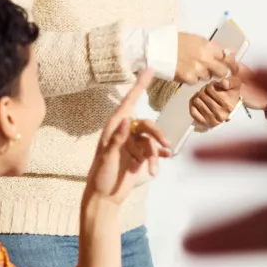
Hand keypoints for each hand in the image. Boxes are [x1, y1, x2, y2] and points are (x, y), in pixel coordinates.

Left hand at [84, 69, 171, 204]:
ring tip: (153, 170)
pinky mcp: (140, 156)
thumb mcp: (108, 158)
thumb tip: (126, 120)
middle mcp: (124, 133)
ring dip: (154, 155)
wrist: (105, 198)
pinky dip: (157, 159)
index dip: (140, 85)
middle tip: (165, 144)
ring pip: (152, 141)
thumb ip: (117, 139)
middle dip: (157, 134)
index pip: (129, 102)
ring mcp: (133, 144)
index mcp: (114, 128)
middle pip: (147, 125)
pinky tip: (158, 167)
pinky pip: (154, 152)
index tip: (149, 69)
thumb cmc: (101, 176)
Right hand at [177, 32, 233, 84]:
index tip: (226, 64)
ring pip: (207, 77)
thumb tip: (223, 53)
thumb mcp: (195, 39)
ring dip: (203, 74)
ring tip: (191, 67)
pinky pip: (195, 81)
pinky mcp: (189, 79)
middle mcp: (206, 59)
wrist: (158, 48)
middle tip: (212, 69)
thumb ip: (210, 47)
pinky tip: (184, 71)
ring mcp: (198, 70)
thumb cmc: (175, 41)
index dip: (226, 61)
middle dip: (219, 71)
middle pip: (222, 71)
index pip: (226, 57)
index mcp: (208, 46)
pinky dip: (191, 78)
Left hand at [190, 71, 242, 129]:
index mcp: (227, 105)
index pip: (210, 88)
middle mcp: (220, 115)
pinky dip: (193, 104)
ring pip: (196, 101)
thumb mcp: (236, 84)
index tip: (215, 86)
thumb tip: (223, 83)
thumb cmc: (231, 94)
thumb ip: (231, 81)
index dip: (211, 84)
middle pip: (202, 94)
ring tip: (205, 96)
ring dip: (199, 96)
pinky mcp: (204, 123)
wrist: (231, 107)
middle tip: (209, 90)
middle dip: (204, 89)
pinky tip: (198, 101)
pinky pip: (192, 111)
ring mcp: (211, 120)